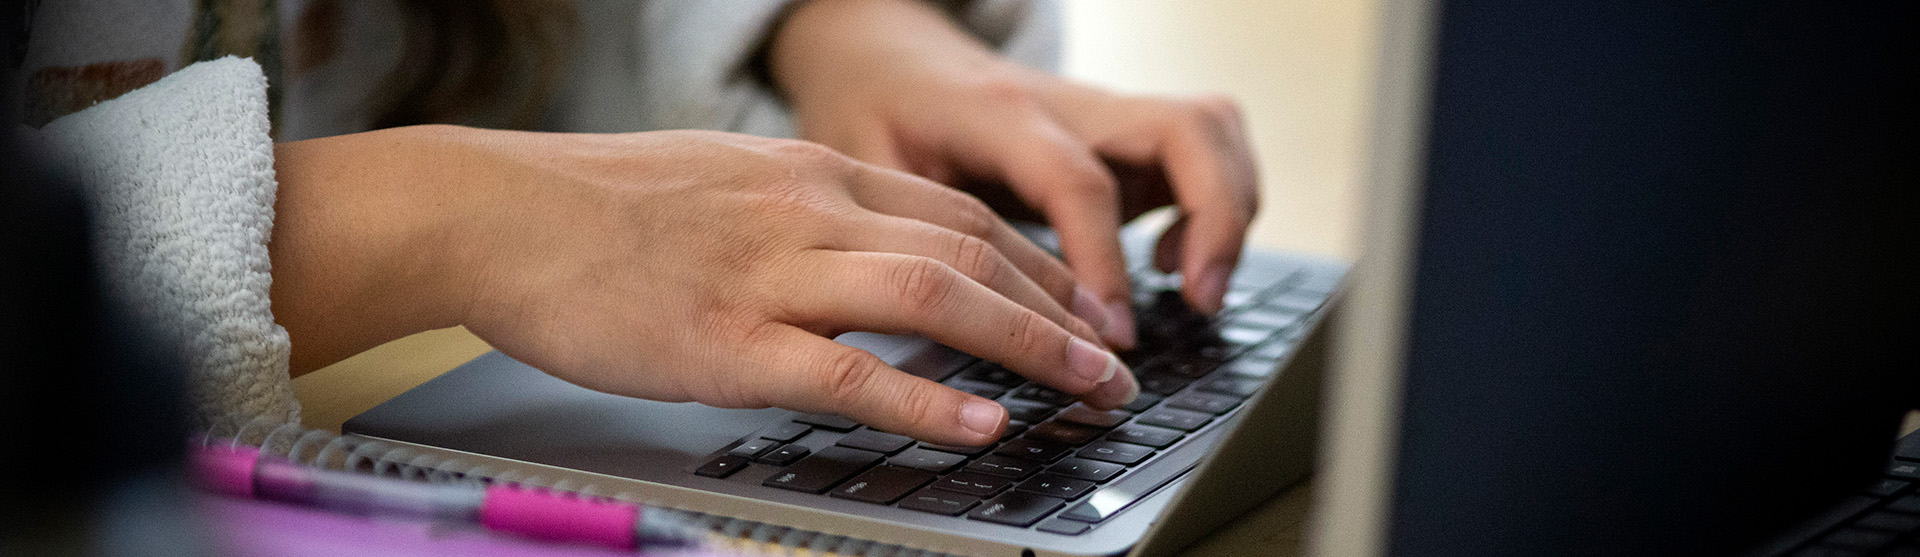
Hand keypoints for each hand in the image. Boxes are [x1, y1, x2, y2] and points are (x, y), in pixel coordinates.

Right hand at [268, 125, 1136, 444]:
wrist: (491, 212)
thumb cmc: (593, 208)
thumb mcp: (721, 185)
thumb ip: (798, 215)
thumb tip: (856, 256)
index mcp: (810, 172)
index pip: (959, 213)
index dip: (1039, 265)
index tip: (1086, 308)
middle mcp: (808, 210)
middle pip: (971, 250)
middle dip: (1062, 309)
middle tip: (1120, 362)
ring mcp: (770, 273)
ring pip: (933, 297)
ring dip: (1028, 345)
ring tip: (1091, 388)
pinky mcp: (727, 340)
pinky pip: (847, 370)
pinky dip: (925, 397)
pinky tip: (980, 421)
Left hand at [770, 0, 1260, 348]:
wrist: (883, 53)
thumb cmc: (871, 112)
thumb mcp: (864, 171)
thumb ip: (908, 234)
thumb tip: (944, 322)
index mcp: (999, 114)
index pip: (1079, 182)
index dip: (1103, 262)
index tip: (1109, 337)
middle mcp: (1068, 106)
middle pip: (1184, 131)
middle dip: (1216, 218)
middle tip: (1199, 301)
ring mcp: (1103, 115)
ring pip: (1211, 130)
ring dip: (1229, 209)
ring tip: (1192, 290)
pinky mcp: (1120, 135)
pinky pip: (1202, 150)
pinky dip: (1215, 205)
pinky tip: (1166, 264)